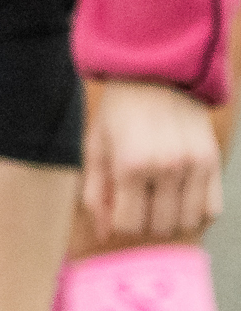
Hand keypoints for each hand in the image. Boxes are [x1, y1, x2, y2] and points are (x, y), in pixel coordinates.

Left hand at [82, 79, 225, 244]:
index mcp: (131, 164)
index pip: (128, 224)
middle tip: (137, 202)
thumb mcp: (96, 147)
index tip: (117, 208)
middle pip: (158, 227)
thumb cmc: (119, 112)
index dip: (119, 222)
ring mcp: (194, 167)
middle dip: (144, 222)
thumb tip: (103, 234)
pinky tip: (180, 199)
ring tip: (158, 200)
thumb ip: (96, 192)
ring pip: (186, 223)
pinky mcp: (213, 163)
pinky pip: (211, 210)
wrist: (156, 76)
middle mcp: (166, 169)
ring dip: (170, 220)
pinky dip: (196, 213)